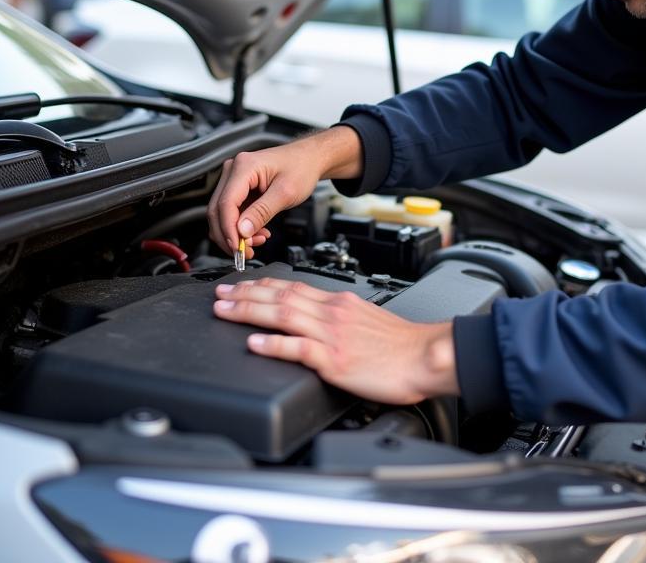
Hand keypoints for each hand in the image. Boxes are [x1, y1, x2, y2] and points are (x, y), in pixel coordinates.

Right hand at [207, 127, 362, 257]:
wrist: (309, 158)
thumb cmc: (301, 167)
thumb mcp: (286, 193)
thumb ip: (262, 212)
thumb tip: (243, 231)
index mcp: (244, 167)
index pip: (226, 203)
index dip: (229, 229)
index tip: (238, 248)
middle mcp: (234, 170)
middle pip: (218, 210)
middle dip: (230, 236)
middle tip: (245, 252)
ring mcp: (235, 179)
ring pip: (223, 214)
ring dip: (236, 233)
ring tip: (257, 242)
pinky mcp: (239, 188)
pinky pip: (233, 212)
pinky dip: (242, 227)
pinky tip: (257, 233)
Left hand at [213, 277, 459, 402]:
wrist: (426, 355)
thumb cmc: (402, 345)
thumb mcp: (367, 320)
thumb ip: (340, 320)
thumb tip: (317, 324)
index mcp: (340, 304)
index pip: (292, 287)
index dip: (261, 286)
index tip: (239, 287)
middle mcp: (333, 313)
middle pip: (281, 297)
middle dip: (245, 294)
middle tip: (219, 294)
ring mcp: (332, 335)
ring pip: (283, 315)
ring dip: (249, 311)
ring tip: (224, 311)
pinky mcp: (335, 359)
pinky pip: (298, 349)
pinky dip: (273, 344)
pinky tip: (255, 342)